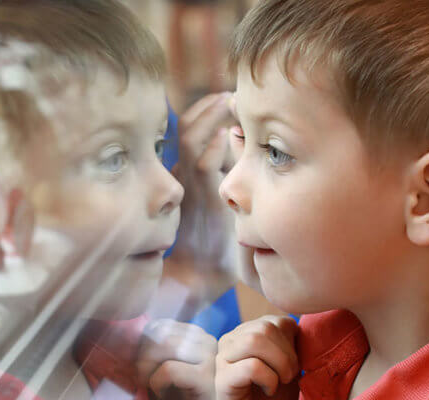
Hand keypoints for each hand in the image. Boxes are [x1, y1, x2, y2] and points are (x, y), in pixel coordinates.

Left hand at [137, 319, 222, 399]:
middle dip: (142, 355)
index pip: (160, 325)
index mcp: (197, 335)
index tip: (139, 367)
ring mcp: (211, 359)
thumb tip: (123, 334)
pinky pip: (169, 369)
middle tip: (140, 379)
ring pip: (165, 345)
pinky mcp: (207, 380)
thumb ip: (148, 350)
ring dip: (146, 366)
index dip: (142, 344)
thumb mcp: (158, 369)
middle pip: (161, 332)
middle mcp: (208, 342)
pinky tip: (159, 394)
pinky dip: (155, 381)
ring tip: (148, 385)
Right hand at [171, 93, 237, 269]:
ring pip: (191, 135)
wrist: (195, 278)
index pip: (194, 131)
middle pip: (189, 125)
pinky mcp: (196, 196)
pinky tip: (231, 131)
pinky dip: (215, 142)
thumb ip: (232, 181)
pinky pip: (201, 161)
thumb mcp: (227, 206)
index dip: (211, 112)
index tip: (233, 100)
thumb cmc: (215, 248)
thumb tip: (245, 150)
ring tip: (231, 100)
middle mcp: (183, 173)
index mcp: (188, 174)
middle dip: (211, 106)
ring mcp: (186, 183)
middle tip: (235, 93)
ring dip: (212, 114)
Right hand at [215, 316, 299, 399]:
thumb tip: (298, 327)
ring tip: (281, 381)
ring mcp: (222, 359)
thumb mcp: (288, 365)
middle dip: (288, 354)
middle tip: (289, 377)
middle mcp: (230, 341)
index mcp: (245, 333)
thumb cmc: (274, 399)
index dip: (292, 342)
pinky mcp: (221, 380)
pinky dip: (270, 379)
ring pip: (255, 340)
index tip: (294, 365)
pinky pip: (252, 366)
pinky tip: (269, 390)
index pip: (275, 321)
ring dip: (279, 364)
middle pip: (266, 327)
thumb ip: (290, 344)